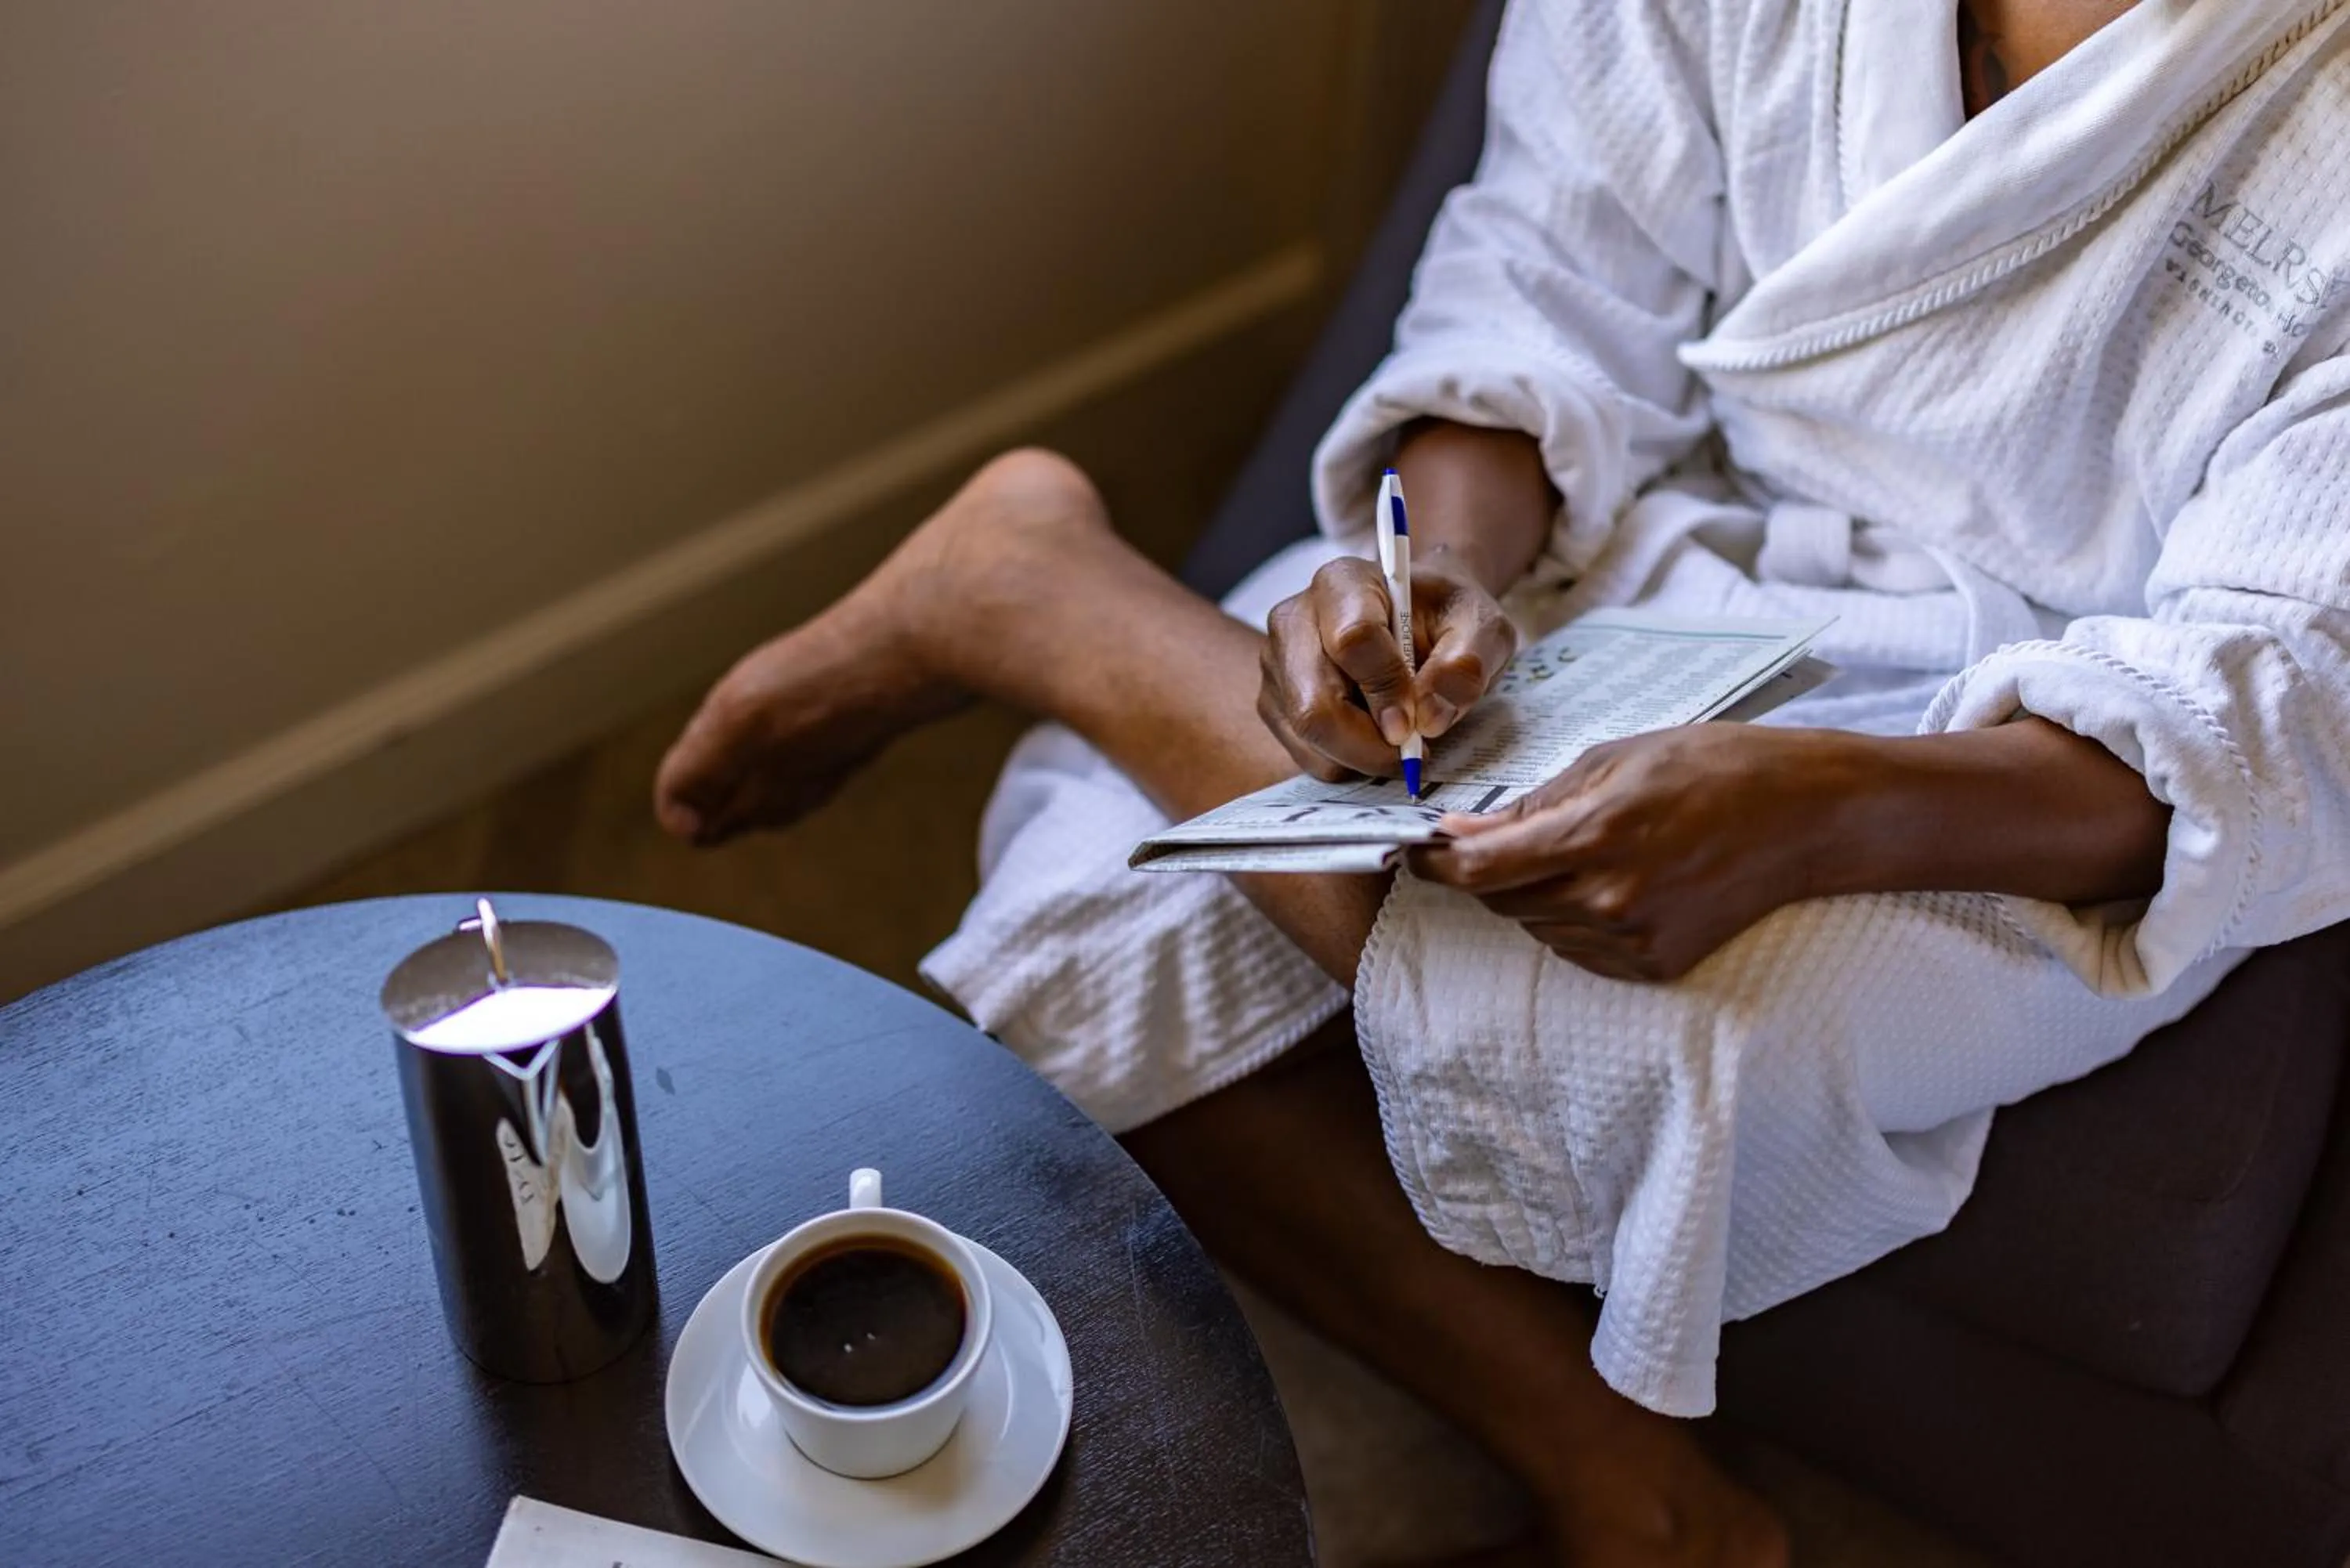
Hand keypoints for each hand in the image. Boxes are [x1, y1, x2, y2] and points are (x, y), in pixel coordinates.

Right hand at [1258, 548, 1517, 781]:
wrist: (1419, 622)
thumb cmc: (1447, 619)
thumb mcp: (1483, 629)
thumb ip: (1467, 664)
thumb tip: (1429, 716)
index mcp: (1344, 582)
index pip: (1352, 641)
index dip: (1387, 690)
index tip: (1420, 722)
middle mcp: (1294, 619)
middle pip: (1314, 704)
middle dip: (1369, 744)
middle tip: (1413, 751)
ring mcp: (1277, 664)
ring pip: (1308, 737)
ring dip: (1362, 756)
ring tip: (1400, 737)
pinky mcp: (1274, 702)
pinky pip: (1305, 754)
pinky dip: (1347, 762)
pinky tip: (1373, 737)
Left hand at [1411, 725, 1856, 980]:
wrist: (1808, 818)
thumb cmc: (1714, 767)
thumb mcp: (1615, 759)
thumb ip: (1534, 805)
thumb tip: (1461, 834)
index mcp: (1596, 838)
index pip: (1479, 872)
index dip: (1434, 865)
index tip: (1416, 852)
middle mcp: (1610, 900)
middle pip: (1502, 902)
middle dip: (1492, 871)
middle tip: (1513, 836)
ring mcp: (1634, 941)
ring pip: (1537, 927)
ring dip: (1535, 894)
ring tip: (1589, 851)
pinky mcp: (1655, 967)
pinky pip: (1578, 949)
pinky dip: (1574, 919)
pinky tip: (1614, 882)